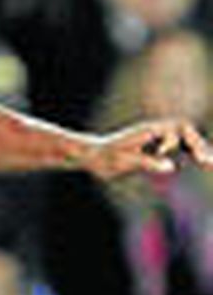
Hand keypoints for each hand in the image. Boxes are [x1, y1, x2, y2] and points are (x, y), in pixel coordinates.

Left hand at [82, 119, 212, 180]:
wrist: (92, 156)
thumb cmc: (105, 158)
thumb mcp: (124, 161)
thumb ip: (147, 162)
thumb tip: (172, 165)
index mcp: (148, 131)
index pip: (178, 128)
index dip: (189, 142)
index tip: (186, 158)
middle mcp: (155, 132)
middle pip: (185, 130)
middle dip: (199, 145)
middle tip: (208, 164)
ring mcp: (156, 139)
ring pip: (185, 139)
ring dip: (198, 149)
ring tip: (210, 165)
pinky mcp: (156, 149)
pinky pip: (180, 148)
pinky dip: (192, 154)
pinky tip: (203, 164)